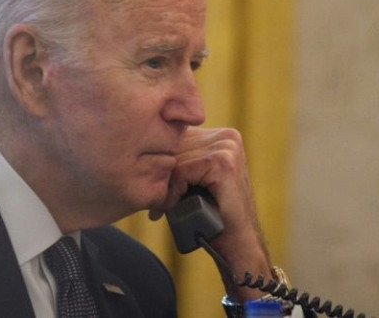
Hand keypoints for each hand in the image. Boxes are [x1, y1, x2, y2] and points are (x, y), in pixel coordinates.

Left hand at [149, 127, 273, 300]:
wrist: (237, 242)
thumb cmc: (211, 213)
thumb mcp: (195, 180)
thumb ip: (180, 159)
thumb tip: (140, 150)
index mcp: (221, 135)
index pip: (177, 137)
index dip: (163, 162)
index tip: (156, 187)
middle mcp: (226, 137)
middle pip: (175, 146)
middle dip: (162, 175)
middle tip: (155, 202)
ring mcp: (227, 147)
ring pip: (176, 159)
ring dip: (165, 185)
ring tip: (162, 207)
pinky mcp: (222, 162)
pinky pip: (182, 170)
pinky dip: (173, 190)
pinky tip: (172, 205)